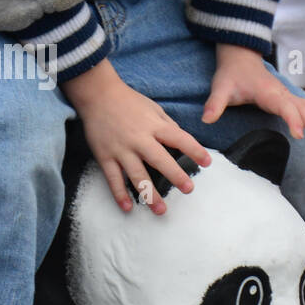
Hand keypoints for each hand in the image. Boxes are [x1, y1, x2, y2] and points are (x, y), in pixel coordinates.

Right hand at [63, 58, 210, 214]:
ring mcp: (121, 149)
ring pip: (137, 175)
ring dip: (149, 194)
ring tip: (161, 210)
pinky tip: (128, 207)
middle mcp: (139, 139)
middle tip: (188, 189)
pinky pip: (113, 178)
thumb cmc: (129, 101)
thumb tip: (182, 140)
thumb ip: (168, 125)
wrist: (97, 94)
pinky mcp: (105, 156)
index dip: (195, 150)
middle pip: (160, 160)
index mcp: (154, 126)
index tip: (207, 162)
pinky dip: (119, 194)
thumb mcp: (154, 108)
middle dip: (175, 176)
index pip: (179, 139)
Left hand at [204, 44, 304, 143]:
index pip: (285, 107)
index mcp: (268, 93)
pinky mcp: (290, 99)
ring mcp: (289, 96)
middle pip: (304, 109)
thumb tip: (205, 120)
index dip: (294, 120)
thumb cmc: (231, 75)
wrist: (240, 58)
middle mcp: (282, 94)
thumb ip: (214, 104)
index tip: (299, 135)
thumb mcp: (220, 88)